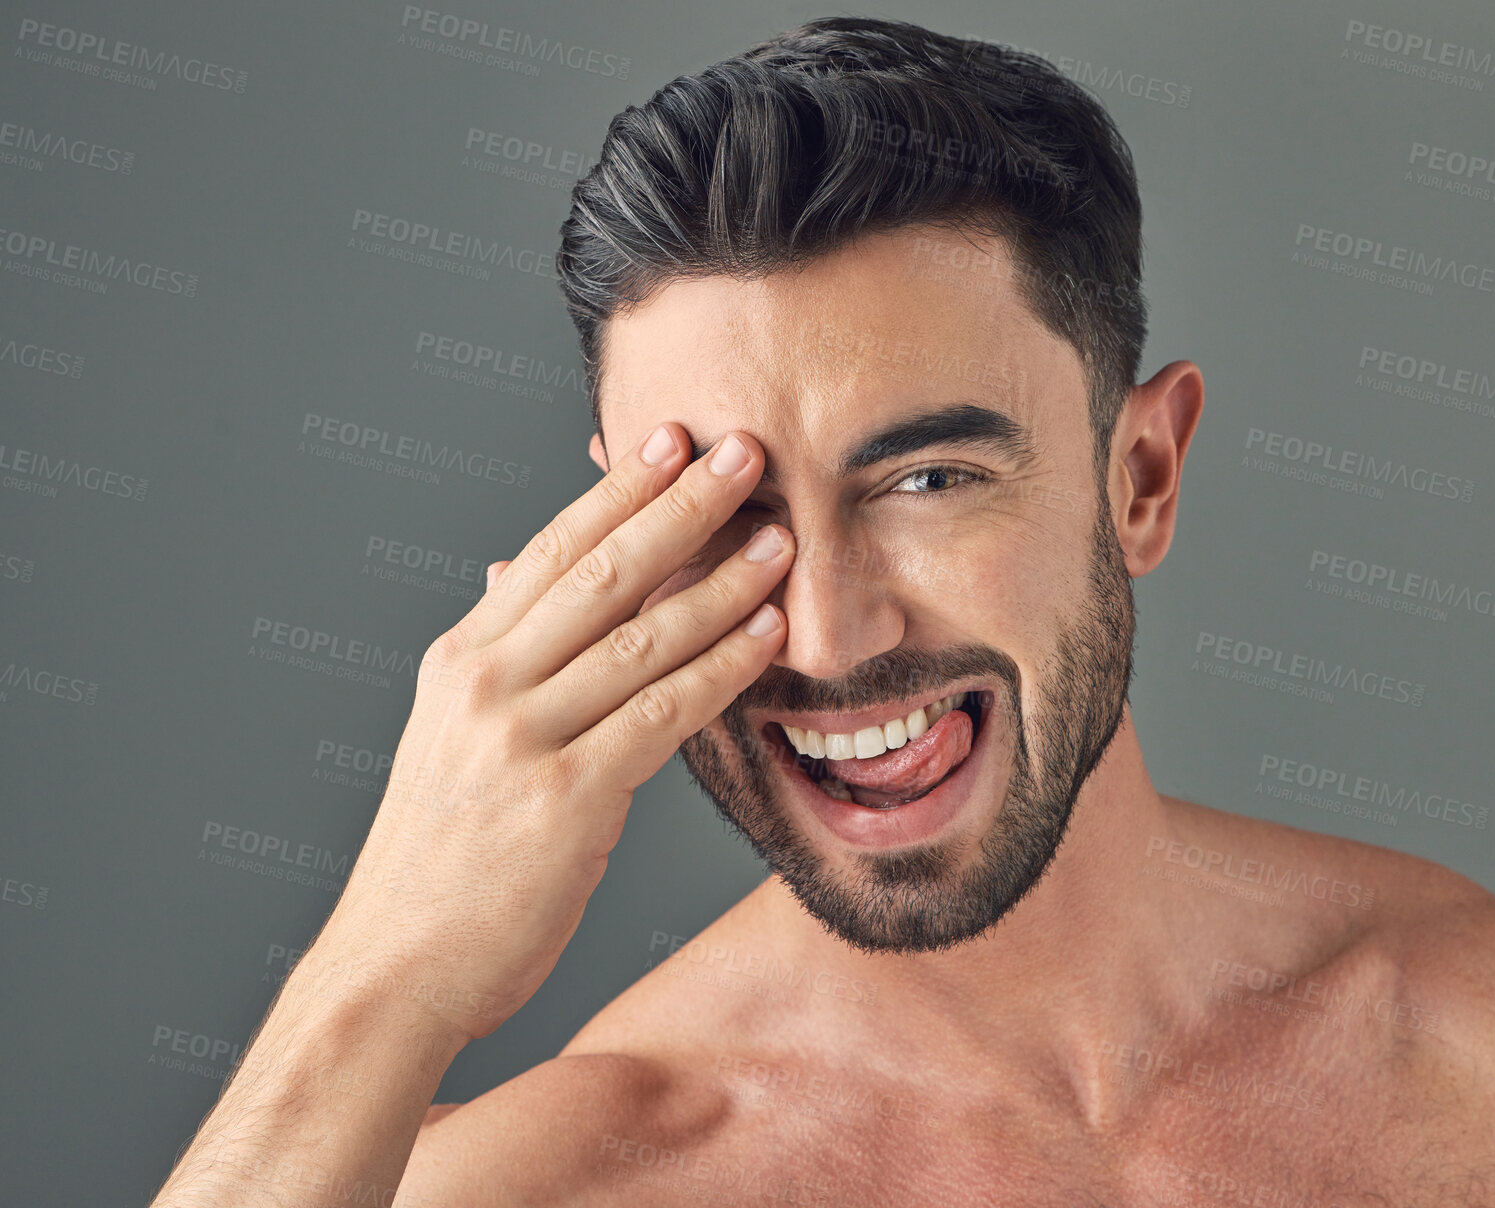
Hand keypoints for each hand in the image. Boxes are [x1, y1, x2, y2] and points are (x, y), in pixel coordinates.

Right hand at [303, 423, 792, 1042]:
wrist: (395, 966)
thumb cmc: (437, 858)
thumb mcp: (449, 738)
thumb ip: (497, 657)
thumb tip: (514, 577)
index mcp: (460, 659)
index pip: (552, 550)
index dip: (618, 490)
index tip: (669, 437)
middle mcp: (485, 683)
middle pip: (601, 572)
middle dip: (680, 505)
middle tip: (743, 452)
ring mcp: (520, 738)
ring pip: (639, 637)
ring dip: (720, 583)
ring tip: (779, 542)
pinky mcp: (564, 798)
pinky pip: (659, 715)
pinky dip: (718, 670)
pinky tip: (764, 639)